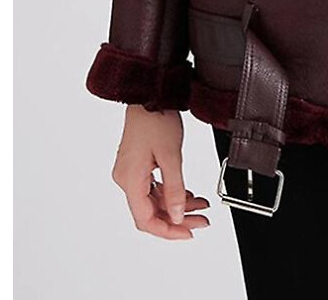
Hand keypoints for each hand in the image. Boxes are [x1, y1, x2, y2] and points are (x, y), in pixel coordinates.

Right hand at [111, 104, 210, 239]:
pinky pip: (153, 187)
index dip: (168, 230)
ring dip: (177, 205)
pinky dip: (171, 192)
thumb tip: (177, 216)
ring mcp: (131, 172)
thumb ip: (174, 190)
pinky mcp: (138, 165)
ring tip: (200, 207)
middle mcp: (126, 179)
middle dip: (178, 218)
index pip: (146, 220)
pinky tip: (187, 194)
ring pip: (154, 200)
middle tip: (201, 221)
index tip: (188, 233)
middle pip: (151, 212)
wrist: (150, 94)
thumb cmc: (156, 118)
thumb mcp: (171, 156)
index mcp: (130, 180)